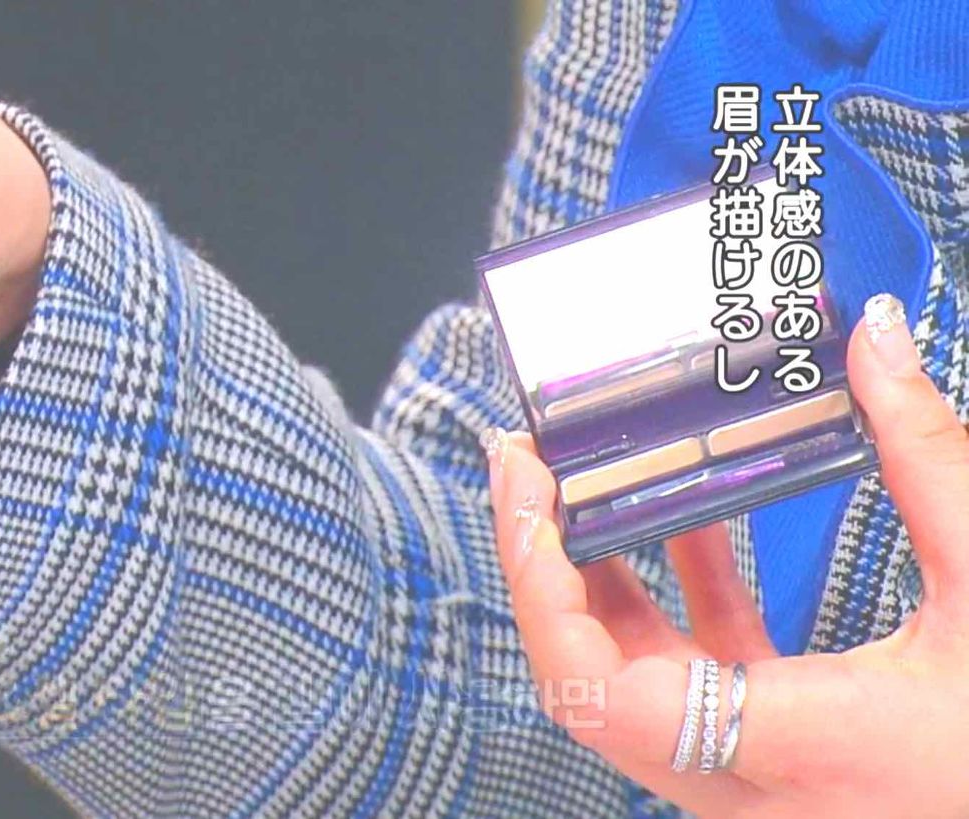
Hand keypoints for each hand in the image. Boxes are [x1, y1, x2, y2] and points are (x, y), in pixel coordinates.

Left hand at [485, 294, 968, 817]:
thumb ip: (927, 459)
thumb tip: (878, 337)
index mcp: (804, 743)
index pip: (610, 694)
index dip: (546, 596)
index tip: (530, 495)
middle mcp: (751, 782)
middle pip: (585, 683)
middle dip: (538, 571)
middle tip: (525, 467)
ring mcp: (746, 775)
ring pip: (622, 678)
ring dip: (589, 577)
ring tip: (572, 481)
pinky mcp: (760, 747)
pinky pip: (684, 671)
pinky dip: (669, 592)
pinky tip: (680, 519)